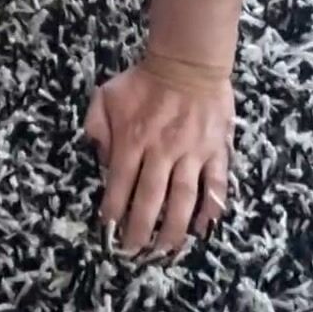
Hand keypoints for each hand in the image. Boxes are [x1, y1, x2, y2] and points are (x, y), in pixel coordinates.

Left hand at [85, 57, 233, 253]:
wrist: (189, 59)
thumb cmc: (144, 80)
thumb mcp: (106, 96)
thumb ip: (96, 128)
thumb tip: (99, 159)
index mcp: (132, 140)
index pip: (119, 186)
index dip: (113, 212)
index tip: (109, 233)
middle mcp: (162, 151)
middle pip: (149, 200)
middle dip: (140, 231)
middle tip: (133, 253)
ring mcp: (192, 152)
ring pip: (183, 199)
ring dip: (174, 229)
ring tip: (165, 251)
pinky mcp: (216, 150)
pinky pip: (215, 184)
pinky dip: (210, 208)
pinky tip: (204, 229)